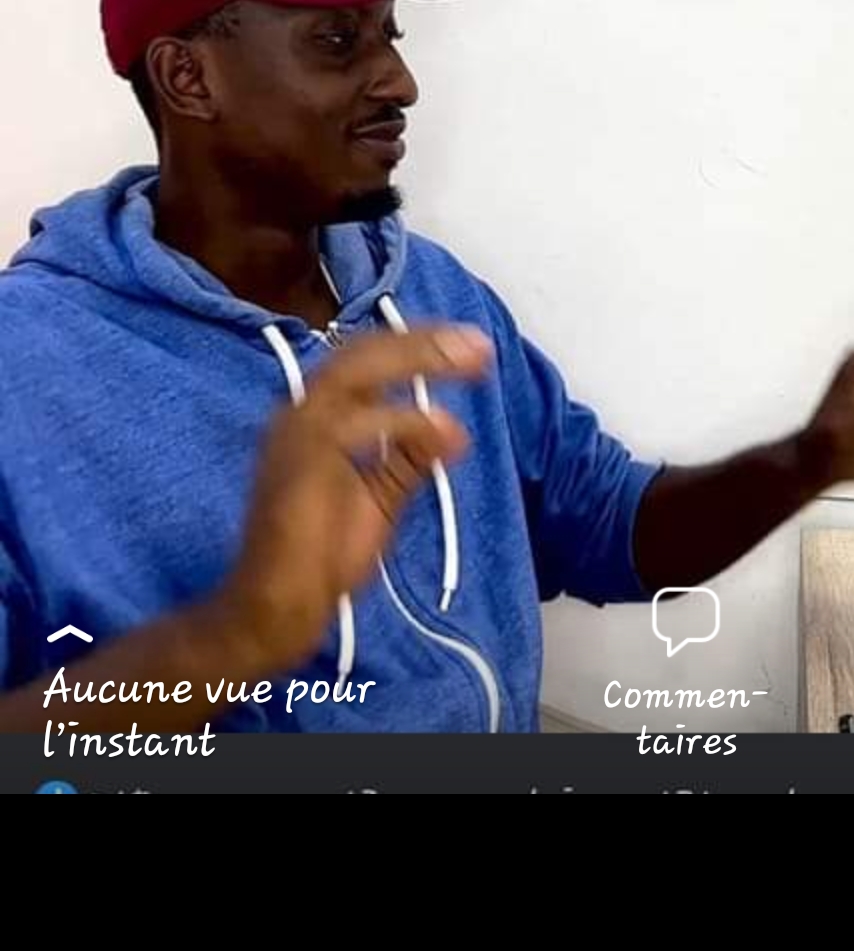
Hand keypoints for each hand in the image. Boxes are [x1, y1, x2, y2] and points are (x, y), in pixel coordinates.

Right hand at [218, 323, 490, 674]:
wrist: (277, 609)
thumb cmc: (321, 558)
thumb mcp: (378, 497)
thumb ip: (409, 460)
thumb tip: (456, 429)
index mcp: (317, 416)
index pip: (366, 360)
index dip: (417, 345)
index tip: (468, 344)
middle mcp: (301, 412)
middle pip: (362, 353)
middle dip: (424, 341)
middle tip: (478, 344)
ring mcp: (296, 432)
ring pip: (356, 372)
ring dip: (416, 360)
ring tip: (467, 361)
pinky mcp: (300, 461)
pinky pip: (354, 426)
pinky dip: (402, 422)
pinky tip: (443, 427)